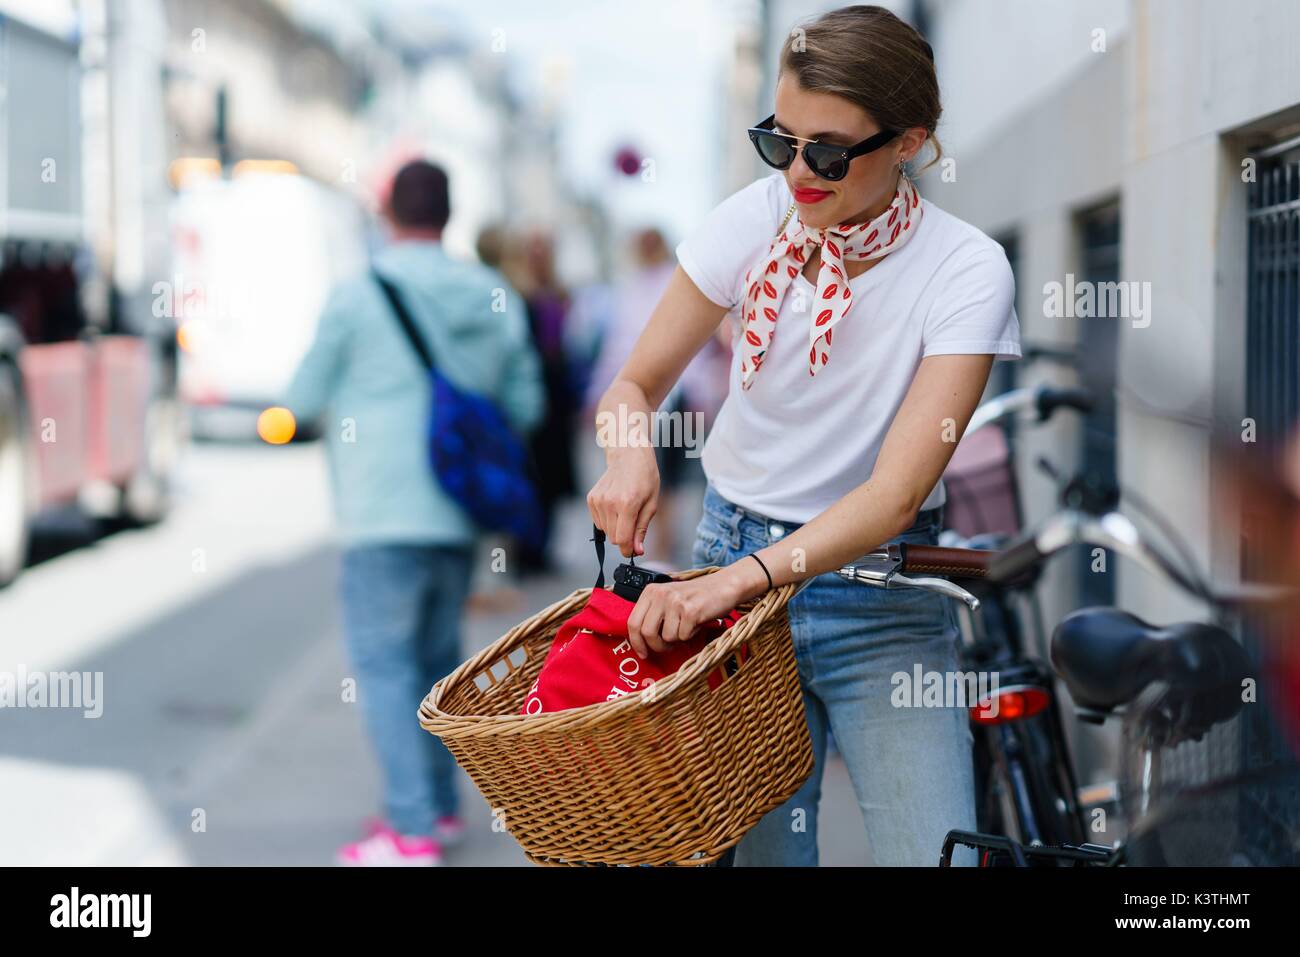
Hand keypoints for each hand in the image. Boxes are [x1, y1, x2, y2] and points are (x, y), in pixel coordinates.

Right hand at [587, 446, 659, 557]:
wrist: (628, 455)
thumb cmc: (645, 477)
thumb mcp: (651, 504)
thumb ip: (641, 529)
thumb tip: (637, 550)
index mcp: (627, 504)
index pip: (622, 539)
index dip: (628, 549)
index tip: (633, 550)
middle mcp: (609, 503)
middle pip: (613, 537)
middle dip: (624, 536)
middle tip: (633, 521)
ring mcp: (598, 501)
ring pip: (605, 531)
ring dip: (615, 527)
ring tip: (625, 510)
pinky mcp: (591, 499)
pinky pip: (598, 521)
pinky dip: (607, 519)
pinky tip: (615, 506)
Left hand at [625, 559, 768, 657]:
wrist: (723, 586)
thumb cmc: (696, 597)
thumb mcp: (668, 600)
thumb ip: (653, 615)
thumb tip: (640, 642)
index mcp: (650, 592)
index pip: (633, 622)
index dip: (637, 642)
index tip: (643, 653)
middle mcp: (660, 594)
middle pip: (646, 633)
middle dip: (657, 646)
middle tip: (668, 646)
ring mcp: (675, 602)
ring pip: (666, 637)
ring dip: (678, 639)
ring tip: (687, 627)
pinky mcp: (690, 611)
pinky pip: (683, 636)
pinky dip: (691, 635)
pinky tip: (696, 623)